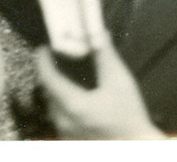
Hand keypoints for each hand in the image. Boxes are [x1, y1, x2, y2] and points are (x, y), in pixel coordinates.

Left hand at [34, 39, 163, 138]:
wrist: (134, 144)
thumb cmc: (128, 112)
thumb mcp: (119, 79)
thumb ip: (105, 55)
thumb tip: (95, 31)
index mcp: (73, 104)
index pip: (48, 80)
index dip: (42, 62)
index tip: (42, 47)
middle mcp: (63, 121)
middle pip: (48, 93)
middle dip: (49, 73)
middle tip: (55, 56)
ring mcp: (65, 133)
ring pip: (52, 106)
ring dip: (54, 88)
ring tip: (63, 72)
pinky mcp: (70, 139)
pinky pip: (58, 117)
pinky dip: (61, 101)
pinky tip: (73, 94)